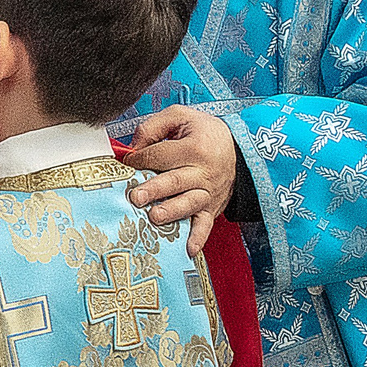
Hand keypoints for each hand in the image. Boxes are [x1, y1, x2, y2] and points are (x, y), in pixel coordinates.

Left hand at [125, 104, 236, 250]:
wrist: (240, 150)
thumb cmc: (204, 133)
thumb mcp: (181, 116)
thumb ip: (153, 127)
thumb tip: (133, 148)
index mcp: (194, 147)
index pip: (160, 155)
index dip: (139, 160)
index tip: (125, 164)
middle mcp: (203, 171)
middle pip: (175, 180)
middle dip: (155, 189)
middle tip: (136, 196)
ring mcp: (208, 192)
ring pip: (189, 203)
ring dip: (172, 212)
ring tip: (155, 217)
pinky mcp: (212, 208)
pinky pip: (206, 224)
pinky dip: (198, 237)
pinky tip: (189, 250)